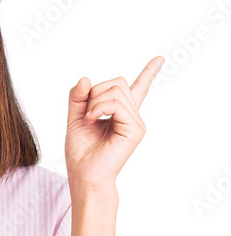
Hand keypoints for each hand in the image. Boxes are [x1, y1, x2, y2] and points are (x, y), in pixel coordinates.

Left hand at [64, 56, 163, 190]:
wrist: (84, 176)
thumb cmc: (81, 153)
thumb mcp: (75, 118)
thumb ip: (78, 98)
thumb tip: (86, 79)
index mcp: (120, 113)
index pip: (139, 88)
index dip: (149, 72)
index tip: (160, 59)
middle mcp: (131, 116)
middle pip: (118, 82)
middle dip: (96, 91)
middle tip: (86, 112)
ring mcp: (135, 122)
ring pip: (116, 90)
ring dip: (95, 101)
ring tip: (89, 119)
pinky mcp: (135, 130)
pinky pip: (116, 104)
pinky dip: (99, 108)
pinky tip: (92, 120)